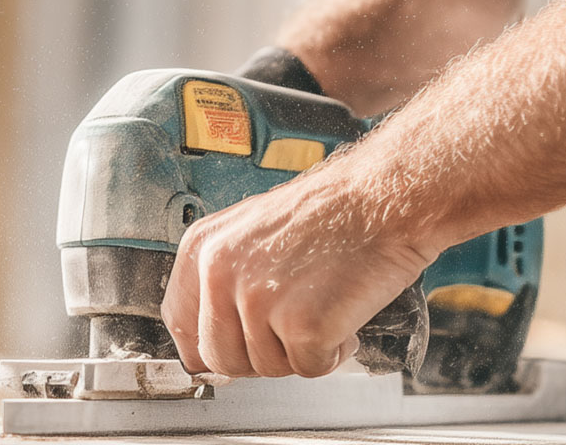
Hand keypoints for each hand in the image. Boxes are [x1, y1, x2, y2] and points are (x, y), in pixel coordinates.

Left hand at [160, 165, 437, 377]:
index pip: (181, 325)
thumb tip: (211, 343)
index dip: (213, 345)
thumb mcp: (253, 232)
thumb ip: (224, 281)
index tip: (236, 346)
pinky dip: (334, 351)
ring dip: (300, 349)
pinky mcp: (301, 324)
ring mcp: (258, 300)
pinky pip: (309, 368)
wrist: (384, 196)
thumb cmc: (333, 211)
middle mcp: (220, 272)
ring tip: (323, 303)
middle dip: (263, 352)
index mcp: (203, 247)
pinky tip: (342, 313)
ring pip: (267, 368)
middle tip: (295, 321)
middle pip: (221, 359)